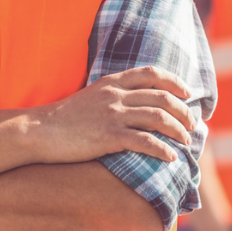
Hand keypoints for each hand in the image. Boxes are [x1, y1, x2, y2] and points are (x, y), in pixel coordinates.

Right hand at [31, 66, 196, 164]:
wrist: (39, 130)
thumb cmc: (65, 118)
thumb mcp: (92, 96)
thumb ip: (114, 94)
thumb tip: (137, 102)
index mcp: (112, 82)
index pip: (152, 73)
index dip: (174, 81)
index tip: (187, 92)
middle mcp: (116, 95)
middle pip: (161, 96)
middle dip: (183, 110)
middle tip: (192, 123)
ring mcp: (113, 115)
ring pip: (158, 117)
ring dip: (177, 129)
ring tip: (186, 141)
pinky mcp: (109, 136)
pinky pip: (144, 141)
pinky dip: (162, 149)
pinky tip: (171, 157)